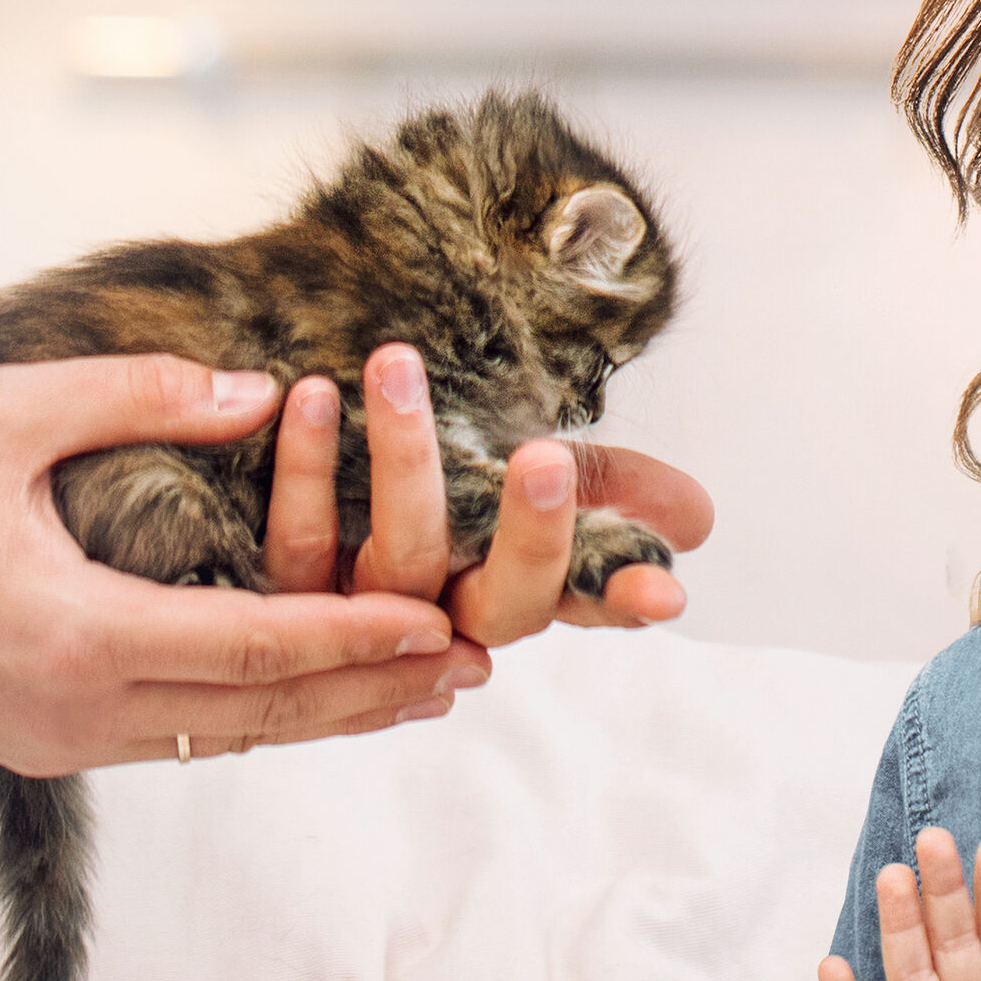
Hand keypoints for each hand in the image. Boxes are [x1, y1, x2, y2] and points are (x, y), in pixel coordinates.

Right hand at [0, 353, 485, 776]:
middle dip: (371, 694)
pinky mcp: (38, 746)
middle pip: (260, 714)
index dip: (358, 639)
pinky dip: (251, 719)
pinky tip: (300, 697)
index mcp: (74, 634)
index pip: (257, 649)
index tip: (443, 626)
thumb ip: (144, 395)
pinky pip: (173, 737)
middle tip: (468, 673)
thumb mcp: (8, 413)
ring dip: (321, 716)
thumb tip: (262, 388)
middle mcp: (72, 711)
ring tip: (410, 695)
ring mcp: (54, 741)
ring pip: (222, 738)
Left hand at [262, 343, 711, 647]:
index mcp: (515, 591)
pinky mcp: (287, 597)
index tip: (668, 591)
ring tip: (398, 363)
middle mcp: (448, 617)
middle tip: (547, 456)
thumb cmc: (438, 488)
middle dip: (534, 535)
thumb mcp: (532, 482)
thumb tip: (697, 517)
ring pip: (399, 560)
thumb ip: (609, 490)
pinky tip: (312, 395)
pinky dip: (307, 467)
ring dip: (405, 461)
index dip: (625, 597)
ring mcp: (368, 614)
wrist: (283, 499)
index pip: (588, 603)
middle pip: (504, 602)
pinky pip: (299, 541)